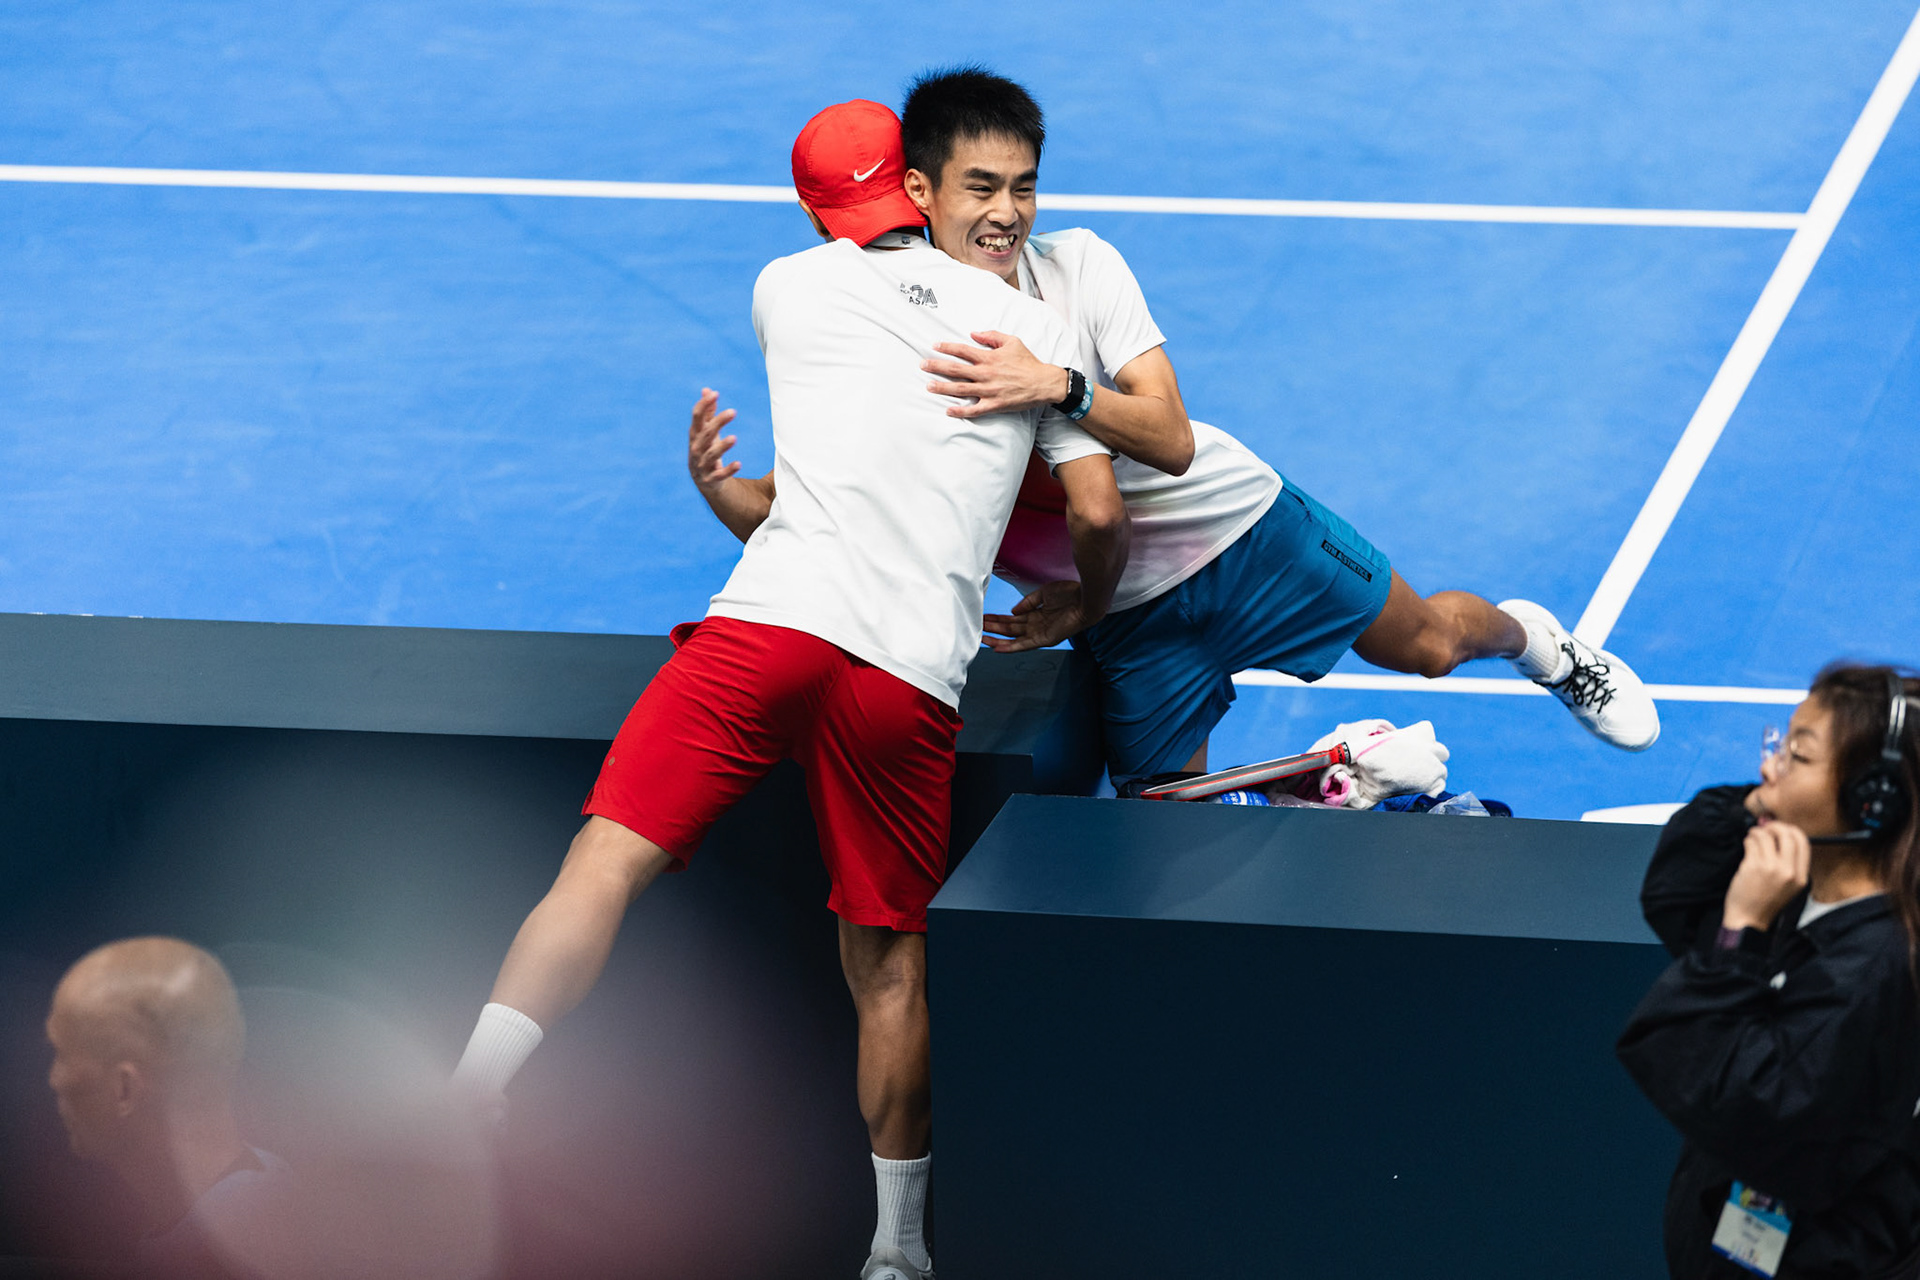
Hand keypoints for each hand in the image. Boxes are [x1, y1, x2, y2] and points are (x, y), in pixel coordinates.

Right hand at [687, 388, 739, 497]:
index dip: (704, 405)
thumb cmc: (707, 450)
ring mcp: (702, 465)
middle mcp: (696, 449)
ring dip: (722, 446)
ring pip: (711, 454)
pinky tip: (739, 464)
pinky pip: (720, 475)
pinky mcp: (710, 479)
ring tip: (734, 438)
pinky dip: (729, 470)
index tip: (716, 394)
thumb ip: (708, 412)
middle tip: (733, 411)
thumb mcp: (706, 432)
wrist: (705, 481)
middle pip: (706, 434)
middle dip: (718, 422)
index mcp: (695, 435)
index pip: (696, 418)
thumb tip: (708, 390)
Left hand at [924, 331, 1070, 418]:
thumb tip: (973, 333)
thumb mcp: (1012, 342)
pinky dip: (960, 410)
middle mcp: (986, 373)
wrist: (1044, 383)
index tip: (934, 346)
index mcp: (989, 358)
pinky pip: (974, 409)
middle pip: (956, 369)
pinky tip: (948, 410)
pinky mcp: (994, 404)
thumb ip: (992, 336)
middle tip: (922, 365)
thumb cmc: (1028, 362)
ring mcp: (989, 390)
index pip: (963, 350)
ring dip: (943, 388)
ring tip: (928, 386)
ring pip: (961, 389)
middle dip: (937, 366)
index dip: (947, 348)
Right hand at [983, 581, 1092, 651]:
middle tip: (976, 627)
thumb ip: (1027, 602)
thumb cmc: (1069, 593)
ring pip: (1013, 637)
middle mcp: (1036, 625)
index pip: (1012, 618)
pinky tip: (997, 647)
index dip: (997, 618)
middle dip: (993, 627)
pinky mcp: (1045, 639)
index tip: (983, 617)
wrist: (1086, 598)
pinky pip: (1024, 645)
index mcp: (1036, 614)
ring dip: (997, 638)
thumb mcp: (1043, 593)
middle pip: (1010, 628)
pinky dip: (1010, 647)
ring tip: (981, 637)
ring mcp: (1040, 633)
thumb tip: (1013, 610)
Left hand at [1722, 820, 1810, 931]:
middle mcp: (1788, 871)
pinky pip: (1752, 842)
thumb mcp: (1788, 886)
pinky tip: (1747, 844)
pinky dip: (1748, 839)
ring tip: (1752, 836)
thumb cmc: (1765, 901)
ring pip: (1766, 836)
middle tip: (1765, 827)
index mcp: (1800, 876)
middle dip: (1774, 826)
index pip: (1803, 843)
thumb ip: (1789, 864)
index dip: (1791, 830)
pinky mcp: (1752, 867)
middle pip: (1787, 834)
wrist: (1749, 919)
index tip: (1781, 829)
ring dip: (1757, 832)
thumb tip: (1782, 835)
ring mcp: (1770, 868)